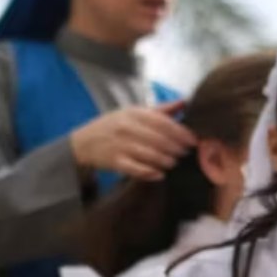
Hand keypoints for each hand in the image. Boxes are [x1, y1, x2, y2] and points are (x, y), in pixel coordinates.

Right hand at [70, 100, 195, 180]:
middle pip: (159, 139)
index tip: (193, 141)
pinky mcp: (114, 161)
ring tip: (173, 163)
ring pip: (149, 154)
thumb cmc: (116, 126)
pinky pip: (135, 169)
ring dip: (165, 160)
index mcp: (135, 113)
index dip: (181, 132)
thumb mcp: (135, 113)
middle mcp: (127, 127)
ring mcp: (120, 145)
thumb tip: (185, 101)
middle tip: (185, 154)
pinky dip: (149, 173)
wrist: (84, 142)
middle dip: (176, 148)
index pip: (163, 122)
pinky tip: (160, 175)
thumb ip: (161, 110)